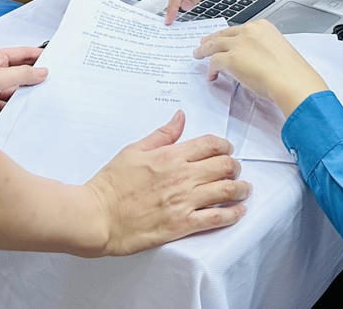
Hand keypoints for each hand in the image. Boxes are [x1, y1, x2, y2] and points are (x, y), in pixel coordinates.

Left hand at [0, 46, 47, 117]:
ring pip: (12, 91)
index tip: (52, 58)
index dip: (37, 55)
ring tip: (38, 98)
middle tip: (49, 81)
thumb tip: (42, 72)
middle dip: (31, 78)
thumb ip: (23, 75)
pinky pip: (4, 105)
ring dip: (22, 95)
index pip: (21, 53)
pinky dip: (12, 109)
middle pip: (18, 73)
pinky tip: (21, 111)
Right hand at [84, 111, 248, 254]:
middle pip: (223, 166)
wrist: (98, 215)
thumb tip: (180, 117)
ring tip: (244, 189)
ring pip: (226, 191)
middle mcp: (182, 176)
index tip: (227, 150)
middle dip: (235, 166)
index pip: (209, 144)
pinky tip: (239, 211)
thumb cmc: (112, 183)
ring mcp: (184, 201)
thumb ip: (162, 134)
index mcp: (170, 155)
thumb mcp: (134, 149)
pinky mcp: (182, 225)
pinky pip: (217, 218)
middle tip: (236, 169)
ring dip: (240, 188)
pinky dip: (233, 214)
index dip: (224, 146)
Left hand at [195, 20, 328, 117]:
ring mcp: (238, 44)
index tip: (225, 38)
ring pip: (214, 45)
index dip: (229, 36)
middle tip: (205, 43)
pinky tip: (211, 76)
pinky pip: (214, 62)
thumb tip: (255, 59)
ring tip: (199, 55)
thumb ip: (263, 49)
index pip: (240, 30)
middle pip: (224, 34)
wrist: (291, 80)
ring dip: (205, 51)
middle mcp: (248, 31)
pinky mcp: (230, 58)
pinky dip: (210, 69)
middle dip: (213, 39)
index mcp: (263, 27)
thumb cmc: (291, 71)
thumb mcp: (278, 50)